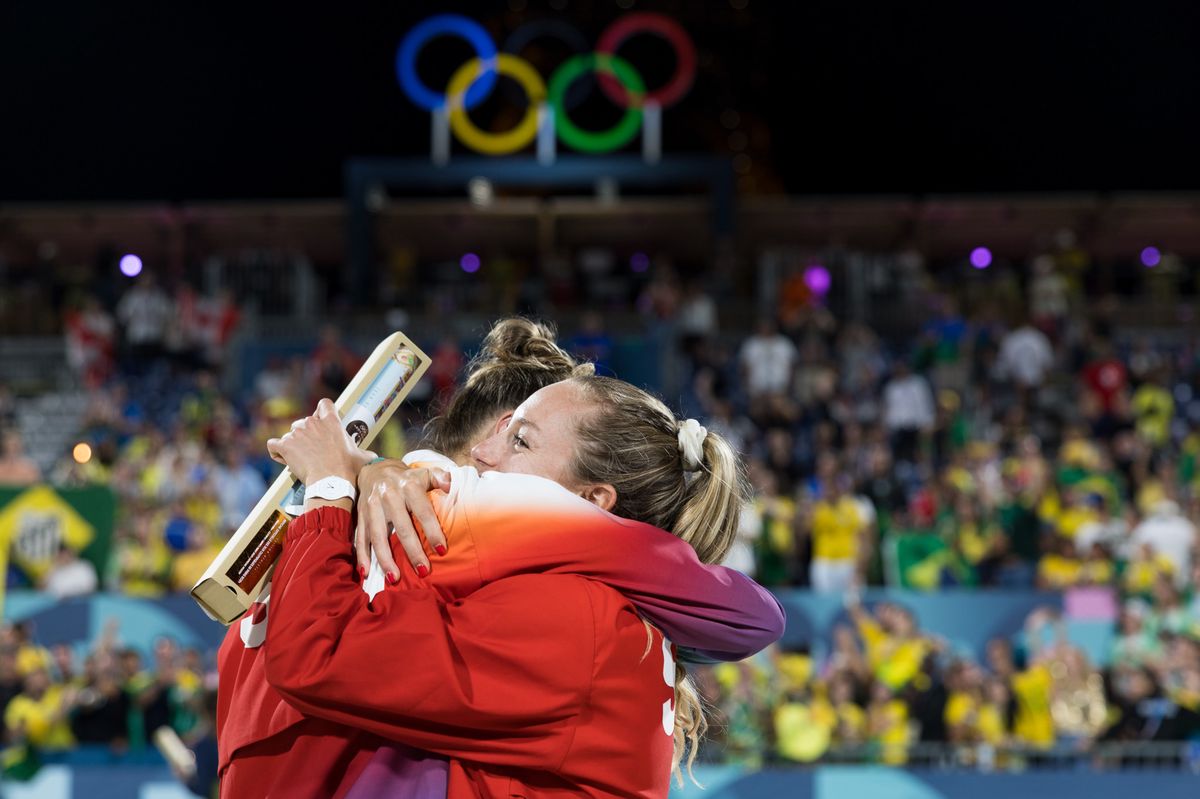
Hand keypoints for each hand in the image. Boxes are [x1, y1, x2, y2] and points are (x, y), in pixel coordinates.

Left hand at [267, 399, 373, 485]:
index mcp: (332, 422)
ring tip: (299, 460)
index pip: (324, 404)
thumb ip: (366, 453)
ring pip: (289, 435)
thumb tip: (375, 458)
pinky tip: (284, 459)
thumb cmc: (347, 469)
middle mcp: (312, 423)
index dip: (322, 412)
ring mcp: (297, 433)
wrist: (331, 482)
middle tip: (311, 450)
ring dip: (292, 445)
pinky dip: (277, 452)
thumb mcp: (362, 458)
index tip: (321, 421)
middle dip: (305, 434)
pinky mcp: (285, 445)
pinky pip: (273, 444)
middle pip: (303, 422)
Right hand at [356, 460, 450, 582]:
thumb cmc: (407, 478)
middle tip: (423, 571)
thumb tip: (452, 484)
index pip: (423, 511)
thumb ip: (441, 477)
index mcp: (408, 486)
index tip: (441, 550)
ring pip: (378, 536)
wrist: (375, 471)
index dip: (432, 530)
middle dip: (412, 551)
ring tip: (394, 579)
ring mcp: (372, 507)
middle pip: (401, 527)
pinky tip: (366, 572)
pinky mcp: (361, 516)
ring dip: (385, 559)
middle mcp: (389, 496)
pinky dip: (362, 556)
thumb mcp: (425, 473)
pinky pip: (360, 538)